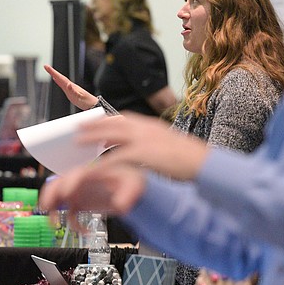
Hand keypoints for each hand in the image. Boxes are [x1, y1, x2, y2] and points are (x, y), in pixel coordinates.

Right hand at [38, 163, 146, 218]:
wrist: (130, 190)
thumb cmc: (131, 181)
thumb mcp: (134, 183)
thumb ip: (128, 193)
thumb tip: (121, 205)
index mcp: (91, 172)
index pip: (75, 174)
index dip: (68, 183)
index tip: (65, 193)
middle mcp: (80, 182)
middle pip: (58, 184)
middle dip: (50, 195)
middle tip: (47, 207)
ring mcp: (78, 193)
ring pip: (57, 198)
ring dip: (52, 209)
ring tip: (53, 222)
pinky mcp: (79, 204)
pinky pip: (68, 213)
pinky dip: (71, 223)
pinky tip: (82, 230)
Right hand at [44, 64, 97, 110]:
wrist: (92, 105)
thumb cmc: (86, 102)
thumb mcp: (79, 97)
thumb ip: (73, 91)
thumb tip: (68, 84)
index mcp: (71, 86)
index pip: (60, 77)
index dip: (53, 72)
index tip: (47, 67)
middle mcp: (70, 85)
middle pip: (60, 77)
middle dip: (52, 71)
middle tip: (46, 66)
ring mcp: (70, 88)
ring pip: (61, 79)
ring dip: (55, 75)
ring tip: (50, 71)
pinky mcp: (70, 91)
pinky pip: (62, 84)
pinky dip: (58, 81)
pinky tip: (56, 80)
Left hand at [77, 112, 208, 179]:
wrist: (206, 165)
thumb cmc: (188, 159)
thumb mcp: (166, 145)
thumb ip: (148, 143)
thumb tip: (130, 147)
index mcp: (152, 125)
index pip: (125, 117)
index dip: (107, 118)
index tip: (94, 120)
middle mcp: (146, 128)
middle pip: (113, 122)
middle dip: (94, 124)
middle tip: (78, 126)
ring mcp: (144, 139)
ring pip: (110, 135)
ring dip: (92, 137)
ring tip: (78, 141)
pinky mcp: (143, 152)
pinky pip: (116, 157)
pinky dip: (103, 162)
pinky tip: (93, 166)